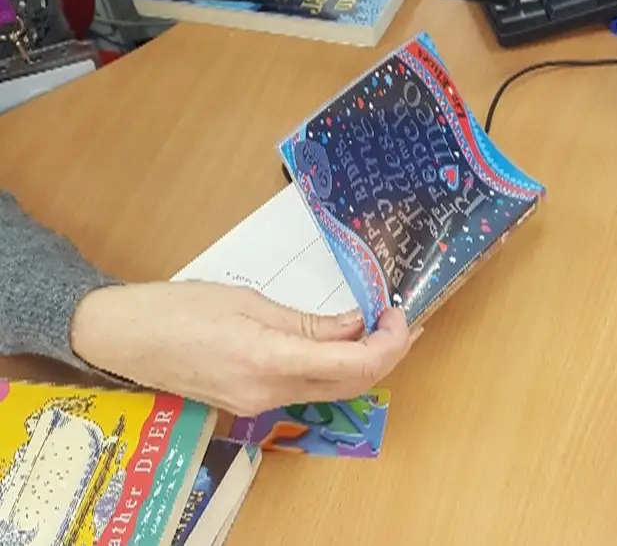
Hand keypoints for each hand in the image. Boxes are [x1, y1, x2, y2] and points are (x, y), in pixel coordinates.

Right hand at [70, 281, 416, 414]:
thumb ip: (308, 322)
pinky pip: (309, 389)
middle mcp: (270, 392)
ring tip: (386, 330)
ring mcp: (260, 402)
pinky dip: (336, 368)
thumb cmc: (178, 308)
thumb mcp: (249, 302)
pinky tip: (344, 344)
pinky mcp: (252, 401)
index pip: (353, 364)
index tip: (400, 313)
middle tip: (406, 321)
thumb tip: (356, 324)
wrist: (123, 339)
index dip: (389, 342)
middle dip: (388, 355)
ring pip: (333, 391)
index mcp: (270, 360)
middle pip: (351, 384)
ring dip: (366, 363)